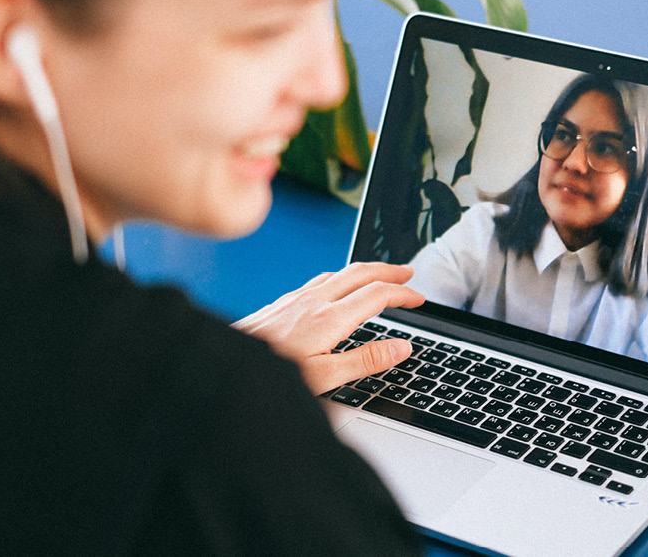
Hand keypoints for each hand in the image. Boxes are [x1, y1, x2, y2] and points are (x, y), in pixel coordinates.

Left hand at [232, 262, 425, 394]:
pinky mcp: (284, 301)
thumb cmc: (273, 373)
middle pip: (361, 273)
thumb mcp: (325, 377)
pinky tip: (338, 285)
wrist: (228, 363)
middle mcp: (314, 301)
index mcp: (330, 319)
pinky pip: (321, 278)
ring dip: (367, 271)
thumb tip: (402, 347)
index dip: (403, 294)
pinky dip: (343, 276)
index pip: (377, 295)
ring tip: (381, 276)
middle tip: (409, 274)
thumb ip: (366, 361)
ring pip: (340, 272)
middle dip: (389, 271)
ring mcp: (297, 298)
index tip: (419, 299)